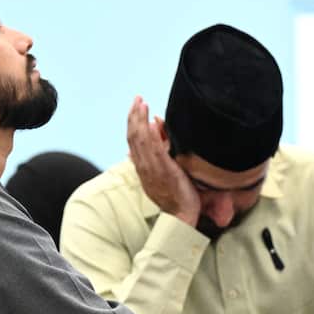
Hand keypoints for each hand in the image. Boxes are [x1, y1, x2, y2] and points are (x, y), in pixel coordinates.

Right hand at [126, 96, 199, 225]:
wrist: (181, 215)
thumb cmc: (176, 194)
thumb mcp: (164, 170)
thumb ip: (158, 152)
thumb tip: (156, 128)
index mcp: (142, 166)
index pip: (133, 139)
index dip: (133, 121)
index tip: (136, 105)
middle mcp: (144, 166)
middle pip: (134, 136)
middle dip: (135, 116)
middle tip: (138, 99)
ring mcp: (153, 169)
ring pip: (141, 141)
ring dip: (141, 121)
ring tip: (142, 105)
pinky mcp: (165, 172)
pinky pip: (156, 152)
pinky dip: (152, 138)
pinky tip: (151, 124)